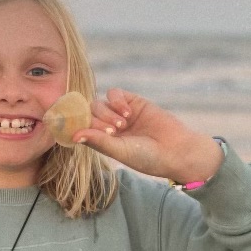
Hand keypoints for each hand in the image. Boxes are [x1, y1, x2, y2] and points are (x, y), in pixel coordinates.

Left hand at [73, 88, 223, 182]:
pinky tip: (127, 112)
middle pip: (88, 114)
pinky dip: (116, 100)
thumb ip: (98, 141)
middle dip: (97, 121)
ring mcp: (120, 113)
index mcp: (102, 141)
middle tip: (113, 131)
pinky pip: (115, 93)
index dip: (80, 126)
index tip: (81, 128)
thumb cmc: (147, 157)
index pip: (81, 127)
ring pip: (99, 103)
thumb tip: (73, 136)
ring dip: (107, 112)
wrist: (177, 150)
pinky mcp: (133, 101)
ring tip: (123, 124)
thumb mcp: (119, 151)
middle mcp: (108, 126)